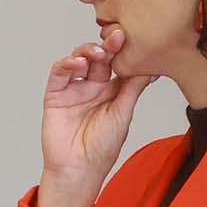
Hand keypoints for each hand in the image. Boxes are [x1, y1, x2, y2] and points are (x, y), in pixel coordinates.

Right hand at [37, 27, 156, 206]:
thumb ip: (132, 88)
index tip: (133, 38)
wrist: (78, 168)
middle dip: (109, 46)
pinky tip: (78, 63)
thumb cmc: (102, 147)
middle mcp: (92, 87)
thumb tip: (150, 67)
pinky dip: (67, 64)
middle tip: (118, 37)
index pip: (118, 64)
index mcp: (111, 91)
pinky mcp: (55, 95)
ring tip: (98, 53)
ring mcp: (73, 89)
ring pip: (79, 60)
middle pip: (100, 58)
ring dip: (88, 51)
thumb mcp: (123, 113)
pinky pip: (59, 74)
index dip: (124, 51)